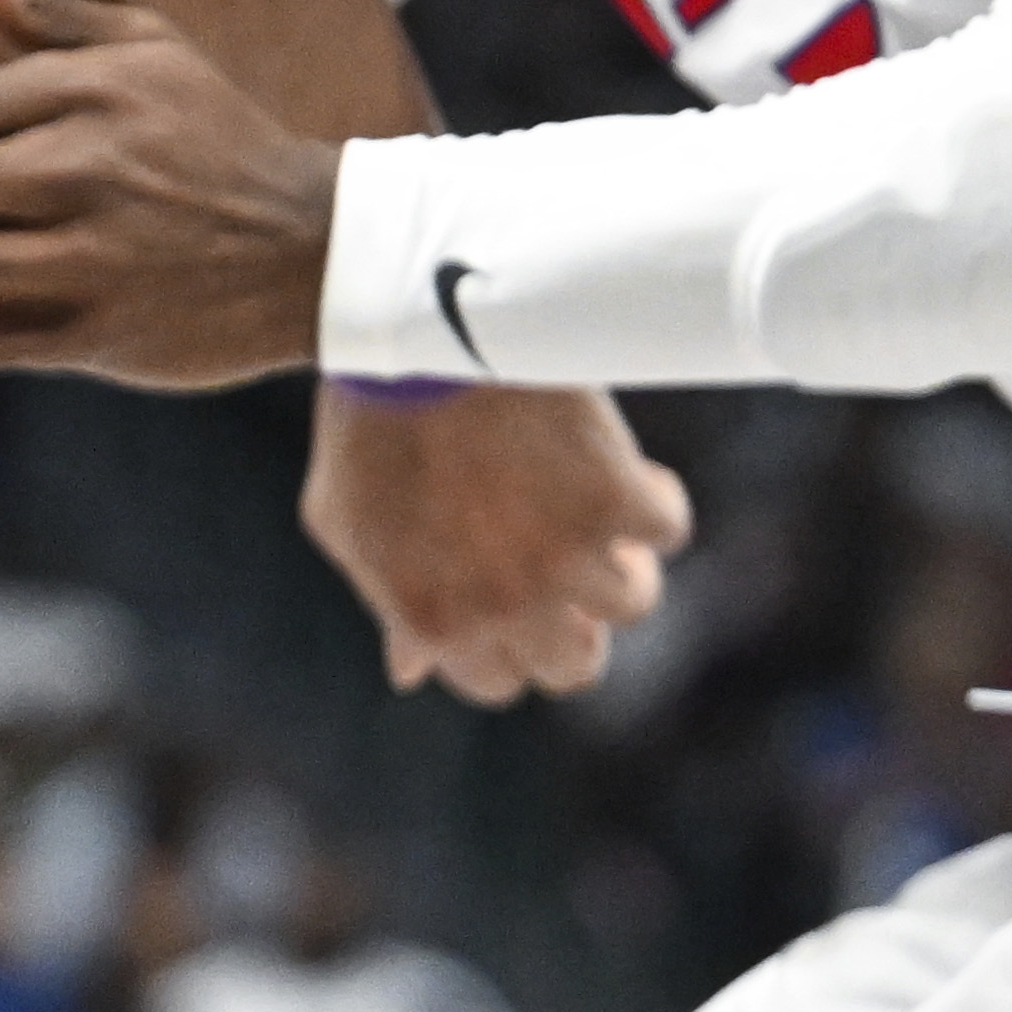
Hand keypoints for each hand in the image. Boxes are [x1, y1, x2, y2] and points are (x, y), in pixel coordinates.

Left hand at [301, 381, 691, 702]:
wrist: (407, 329)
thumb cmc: (365, 422)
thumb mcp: (345, 523)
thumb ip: (386, 601)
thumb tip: (410, 668)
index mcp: (436, 621)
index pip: (496, 683)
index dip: (507, 644)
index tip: (510, 602)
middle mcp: (506, 604)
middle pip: (574, 665)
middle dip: (571, 623)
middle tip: (561, 567)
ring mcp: (566, 555)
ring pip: (631, 601)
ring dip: (618, 561)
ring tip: (593, 516)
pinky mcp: (613, 496)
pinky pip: (666, 527)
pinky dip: (654, 499)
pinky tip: (626, 470)